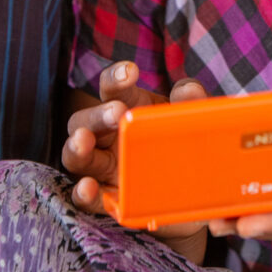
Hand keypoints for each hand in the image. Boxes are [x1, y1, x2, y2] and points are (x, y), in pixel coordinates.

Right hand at [63, 63, 208, 259]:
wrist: (195, 194)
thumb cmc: (185, 146)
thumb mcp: (190, 122)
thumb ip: (191, 103)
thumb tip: (188, 90)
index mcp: (129, 108)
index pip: (113, 88)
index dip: (116, 78)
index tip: (131, 71)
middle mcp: (108, 137)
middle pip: (85, 120)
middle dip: (97, 114)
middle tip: (116, 112)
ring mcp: (104, 169)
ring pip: (76, 156)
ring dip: (77, 148)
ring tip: (83, 141)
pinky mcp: (108, 200)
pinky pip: (87, 199)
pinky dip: (83, 194)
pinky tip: (87, 187)